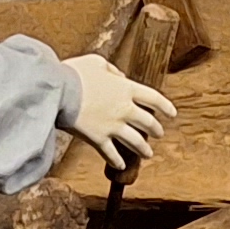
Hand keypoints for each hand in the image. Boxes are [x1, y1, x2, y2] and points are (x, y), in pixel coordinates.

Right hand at [58, 54, 176, 167]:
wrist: (57, 91)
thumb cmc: (74, 73)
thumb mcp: (96, 62)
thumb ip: (112, 70)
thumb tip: (121, 76)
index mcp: (126, 89)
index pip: (153, 98)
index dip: (165, 106)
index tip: (172, 114)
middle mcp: (124, 109)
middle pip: (148, 122)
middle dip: (156, 129)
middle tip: (160, 134)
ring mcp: (113, 126)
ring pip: (136, 141)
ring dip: (144, 149)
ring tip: (148, 154)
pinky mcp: (98, 139)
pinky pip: (111, 154)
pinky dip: (116, 161)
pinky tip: (120, 166)